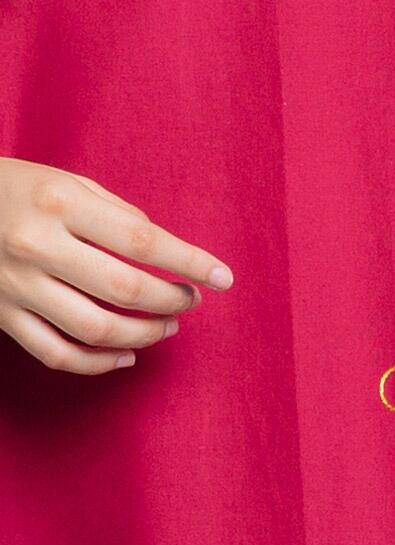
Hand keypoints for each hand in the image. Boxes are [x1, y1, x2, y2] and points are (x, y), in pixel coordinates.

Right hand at [0, 158, 233, 375]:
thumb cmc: (16, 188)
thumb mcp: (66, 181)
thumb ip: (116, 213)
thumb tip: (161, 250)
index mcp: (59, 203)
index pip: (141, 240)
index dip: (188, 261)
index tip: (223, 276)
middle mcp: (36, 246)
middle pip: (123, 289)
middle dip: (170, 299)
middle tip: (190, 300)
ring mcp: (15, 286)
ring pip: (94, 329)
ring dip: (144, 334)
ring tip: (168, 326)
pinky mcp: (0, 316)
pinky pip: (56, 354)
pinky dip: (97, 364)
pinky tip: (126, 355)